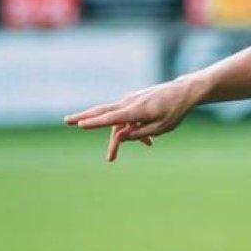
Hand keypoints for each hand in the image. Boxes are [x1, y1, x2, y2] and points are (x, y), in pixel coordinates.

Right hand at [64, 79, 199, 161]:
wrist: (184, 92)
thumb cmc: (175, 111)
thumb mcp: (162, 128)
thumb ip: (139, 133)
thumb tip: (119, 138)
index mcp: (138, 110)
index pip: (112, 117)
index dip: (96, 122)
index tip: (81, 124)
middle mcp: (131, 103)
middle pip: (103, 111)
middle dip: (84, 117)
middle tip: (66, 121)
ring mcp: (131, 100)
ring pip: (116, 119)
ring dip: (119, 138)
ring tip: (113, 157)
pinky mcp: (134, 101)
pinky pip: (127, 118)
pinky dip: (133, 130)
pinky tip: (148, 142)